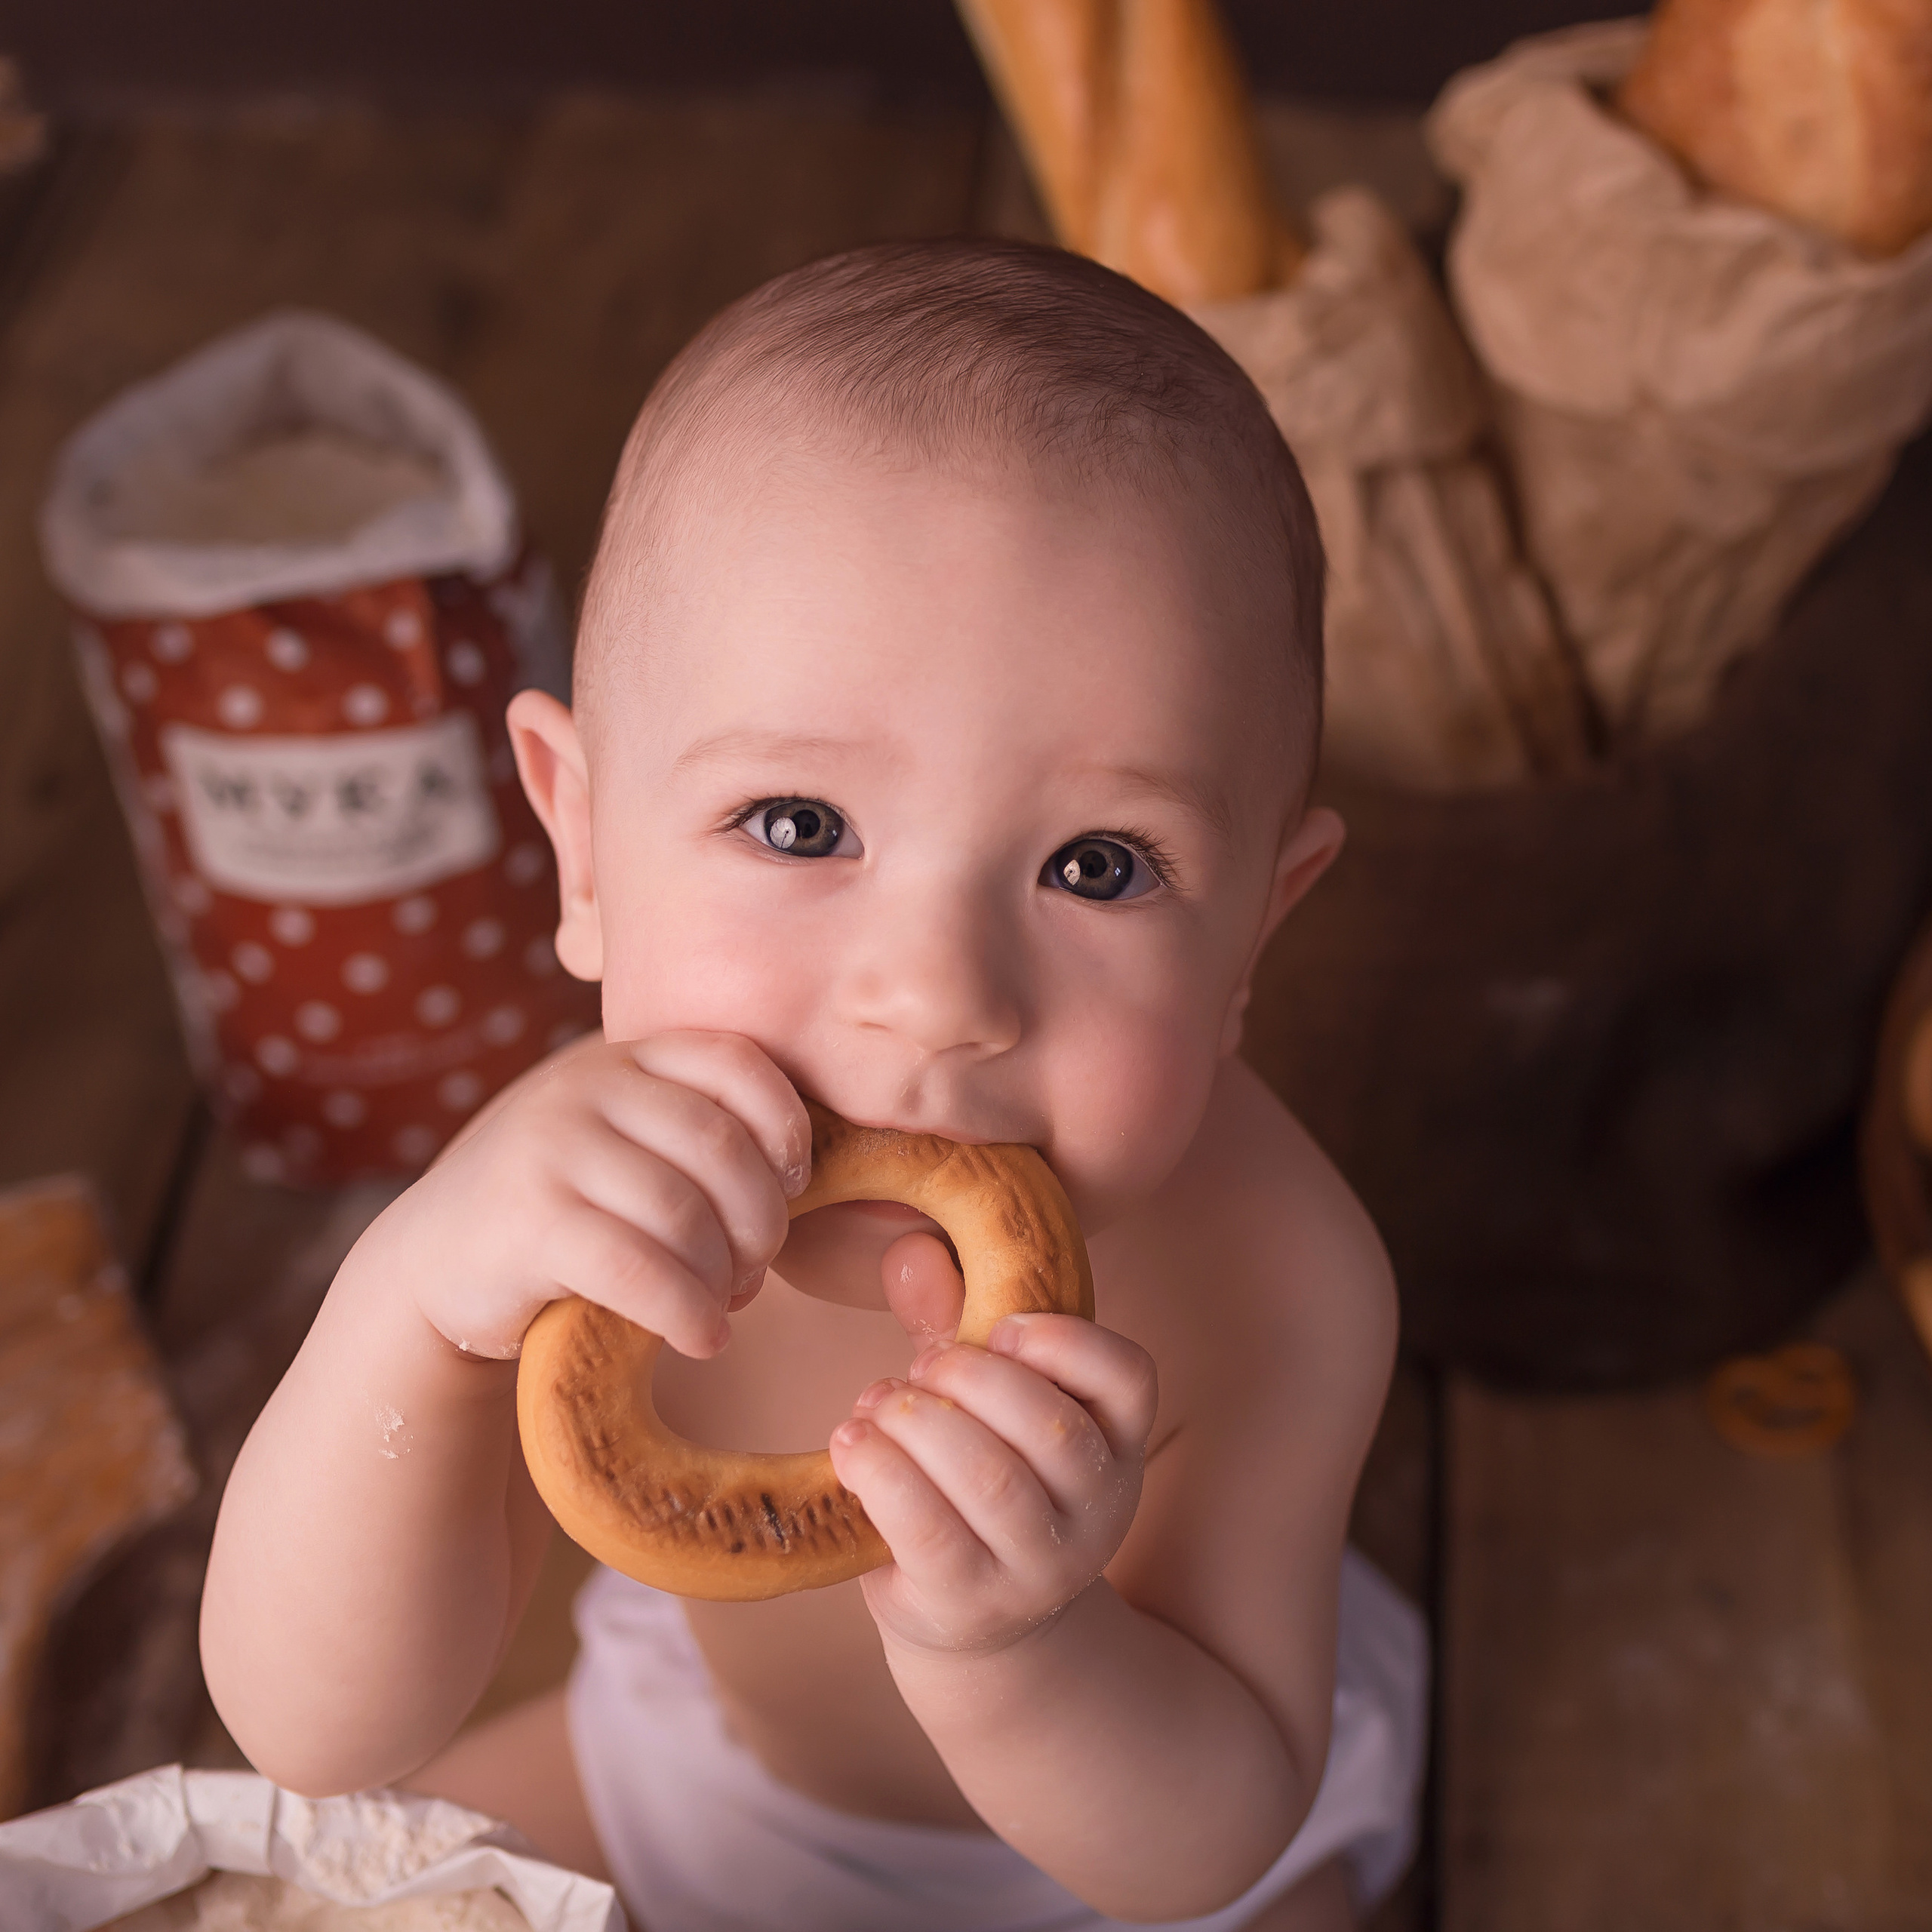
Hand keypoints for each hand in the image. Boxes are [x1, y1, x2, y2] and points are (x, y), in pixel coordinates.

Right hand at [366, 1031, 809, 1362]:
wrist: (437, 1265)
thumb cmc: (566, 1210)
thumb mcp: (626, 1145)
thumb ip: (694, 1134)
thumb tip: (803, 1182)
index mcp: (627, 1059)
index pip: (738, 1062)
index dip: (785, 1127)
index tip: (793, 1186)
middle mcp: (588, 1087)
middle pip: (722, 1147)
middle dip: (760, 1223)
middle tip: (753, 1271)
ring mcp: (551, 1148)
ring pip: (685, 1213)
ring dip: (724, 1277)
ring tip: (721, 1306)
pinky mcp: (528, 1221)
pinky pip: (640, 1270)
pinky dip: (687, 1313)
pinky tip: (700, 1339)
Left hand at [829, 1242, 1157, 1655]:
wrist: (972, 1617)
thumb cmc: (975, 1479)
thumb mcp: (984, 1404)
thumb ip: (956, 1325)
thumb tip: (909, 1249)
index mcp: (1118, 1443)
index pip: (1129, 1378)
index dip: (1064, 1340)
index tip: (998, 1330)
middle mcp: (1097, 1510)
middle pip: (1051, 1428)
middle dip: (968, 1379)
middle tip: (918, 1371)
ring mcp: (1040, 1566)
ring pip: (990, 1479)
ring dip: (917, 1423)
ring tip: (876, 1405)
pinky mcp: (970, 1602)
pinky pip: (927, 1528)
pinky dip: (879, 1471)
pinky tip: (850, 1444)